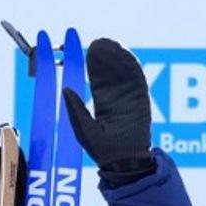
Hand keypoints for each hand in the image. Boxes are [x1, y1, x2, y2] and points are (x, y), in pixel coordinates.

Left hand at [62, 38, 153, 181]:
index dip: (94, 66)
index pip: (97, 82)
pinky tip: (127, 56)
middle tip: (100, 42)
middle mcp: (116, 101)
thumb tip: (65, 89)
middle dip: (106, 59)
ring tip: (111, 45)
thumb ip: (76, 109)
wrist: (123, 162)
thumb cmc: (102, 151)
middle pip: (111, 75)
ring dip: (118, 60)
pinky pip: (137, 83)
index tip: (89, 51)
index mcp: (102, 107)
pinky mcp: (141, 102)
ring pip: (124, 76)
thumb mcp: (83, 128)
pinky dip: (132, 70)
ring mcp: (130, 100)